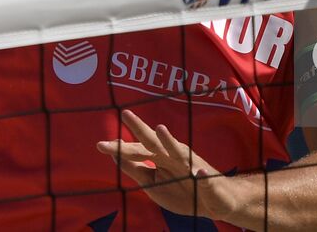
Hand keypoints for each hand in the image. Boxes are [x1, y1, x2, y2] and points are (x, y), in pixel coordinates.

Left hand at [97, 108, 234, 219]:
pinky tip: (199, 173)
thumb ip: (135, 169)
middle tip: (125, 114)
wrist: (215, 201)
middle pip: (154, 141)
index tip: (101, 144)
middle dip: (140, 129)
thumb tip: (114, 154)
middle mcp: (174, 156)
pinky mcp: (207, 181)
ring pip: (180, 153)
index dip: (121, 147)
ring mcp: (191, 167)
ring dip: (170, 141)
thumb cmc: (181, 190)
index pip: (138, 149)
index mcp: (160, 157)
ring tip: (161, 130)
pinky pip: (204, 179)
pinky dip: (202, 177)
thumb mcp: (152, 182)